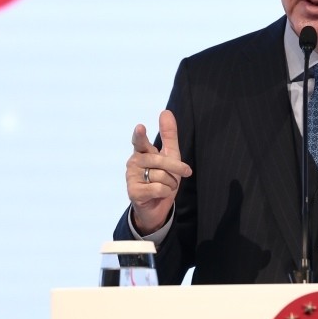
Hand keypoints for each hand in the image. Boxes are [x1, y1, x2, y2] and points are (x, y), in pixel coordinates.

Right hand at [126, 110, 192, 234]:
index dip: (141, 135)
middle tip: (186, 172)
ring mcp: (131, 177)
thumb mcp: (170, 156)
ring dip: (170, 183)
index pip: (140, 141)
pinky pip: (159, 188)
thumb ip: (168, 135)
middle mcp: (133, 162)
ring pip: (161, 176)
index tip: (141, 127)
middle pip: (160, 160)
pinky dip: (165, 192)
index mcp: (142, 152)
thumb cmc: (163, 178)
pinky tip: (158, 195)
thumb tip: (165, 111)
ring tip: (164, 187)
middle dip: (177, 167)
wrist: (157, 207)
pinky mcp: (133, 192)